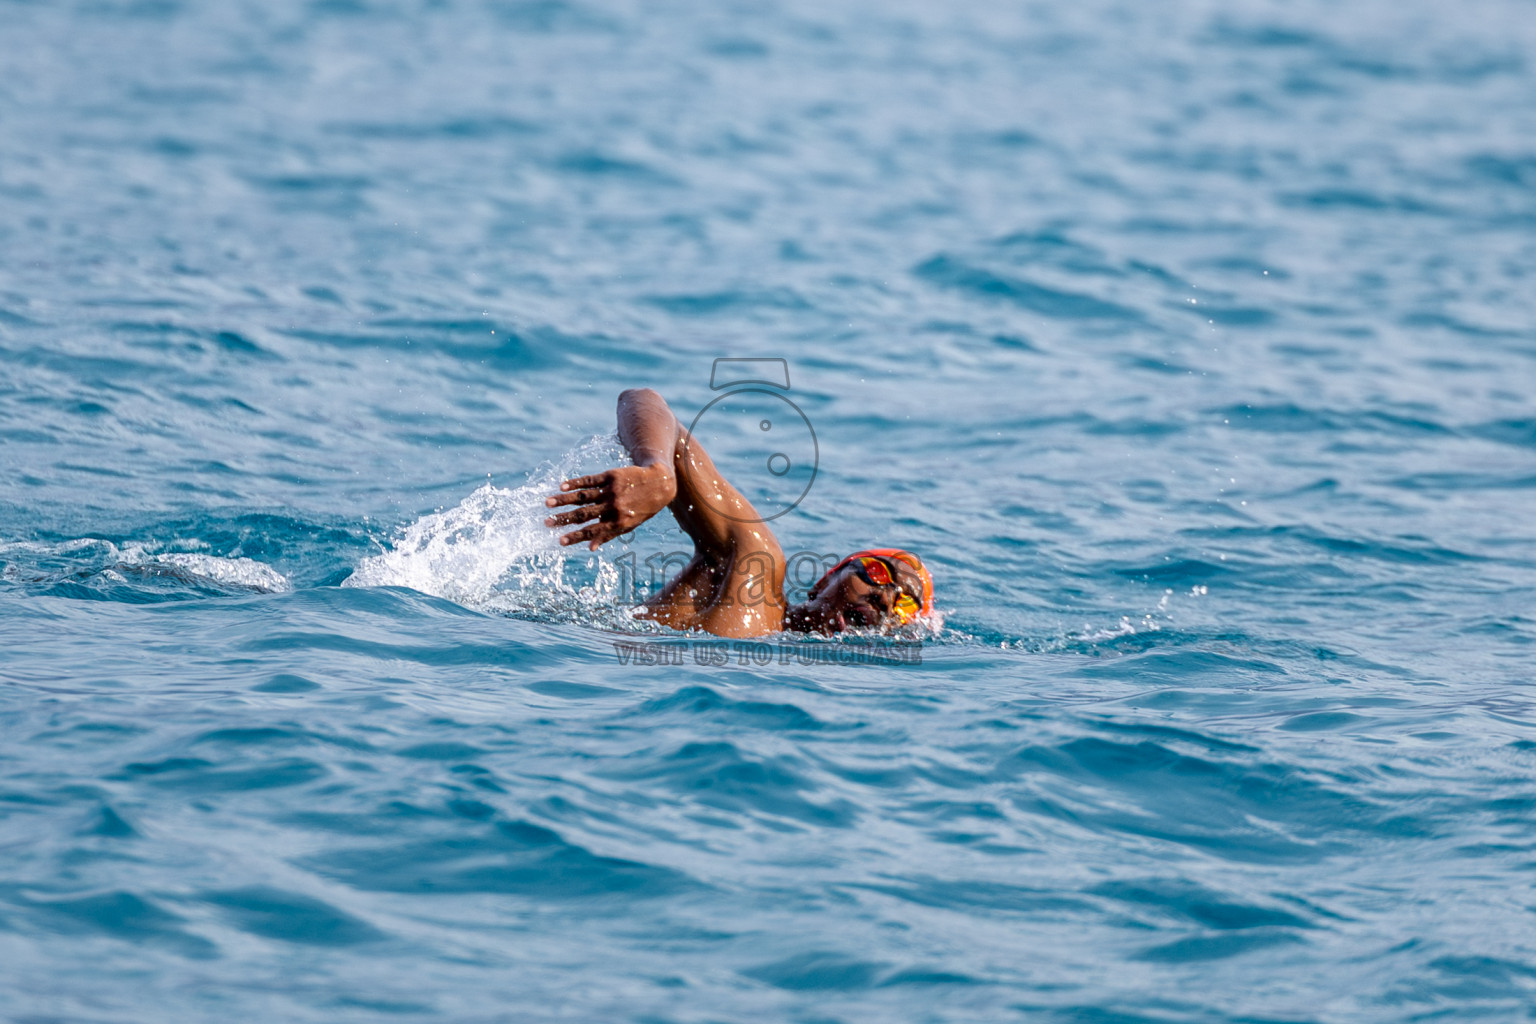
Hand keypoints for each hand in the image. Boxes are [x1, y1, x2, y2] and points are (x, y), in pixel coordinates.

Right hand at [544, 463, 675, 550]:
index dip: (575, 537)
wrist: (659, 484)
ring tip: (547, 503)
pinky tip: (562, 486)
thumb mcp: (629, 525)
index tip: (559, 541)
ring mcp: (612, 491)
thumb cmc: (642, 508)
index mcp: (618, 522)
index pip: (592, 532)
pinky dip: (575, 483)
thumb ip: (608, 535)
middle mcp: (614, 507)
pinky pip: (590, 480)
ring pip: (584, 497)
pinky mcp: (611, 476)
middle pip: (584, 515)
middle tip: (546, 523)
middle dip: (564, 520)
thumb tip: (590, 548)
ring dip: (564, 500)